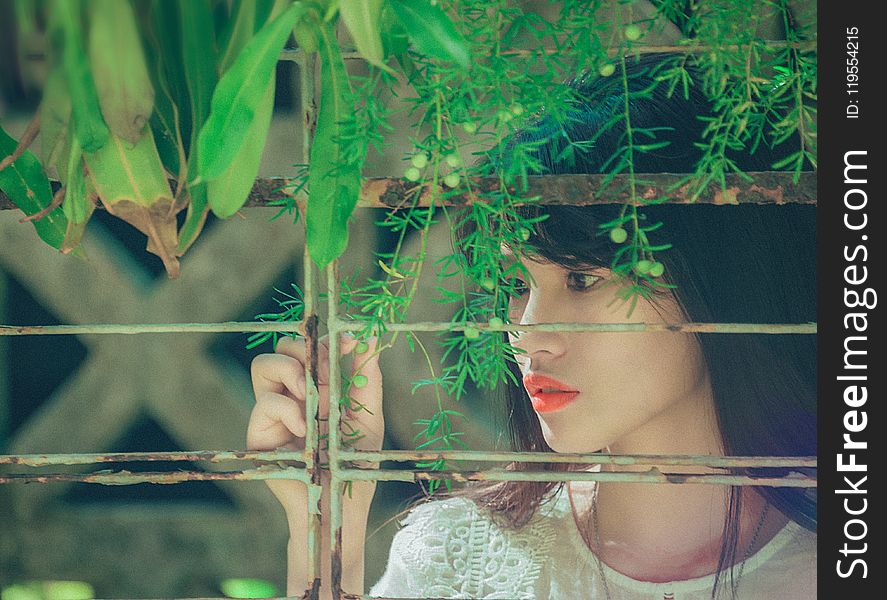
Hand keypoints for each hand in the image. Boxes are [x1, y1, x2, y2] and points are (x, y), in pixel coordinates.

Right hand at [247, 333, 383, 516]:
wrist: (340, 507)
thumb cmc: (355, 465)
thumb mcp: (369, 417)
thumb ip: (367, 379)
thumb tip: (369, 337)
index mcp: (318, 388)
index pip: (311, 346)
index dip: (325, 339)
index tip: (348, 343)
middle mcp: (292, 395)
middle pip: (283, 347)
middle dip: (307, 353)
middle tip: (329, 379)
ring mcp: (274, 413)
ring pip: (264, 365)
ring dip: (292, 372)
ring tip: (314, 400)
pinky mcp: (259, 434)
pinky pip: (264, 403)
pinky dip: (288, 410)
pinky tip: (306, 430)